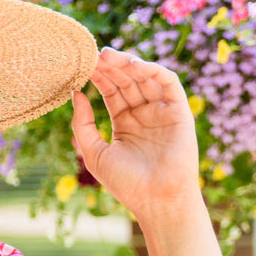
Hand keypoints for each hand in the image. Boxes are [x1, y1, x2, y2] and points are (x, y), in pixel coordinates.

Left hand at [70, 46, 201, 222]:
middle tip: (94, 54)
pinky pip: (168, 83)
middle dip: (111, 66)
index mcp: (124, 122)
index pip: (111, 90)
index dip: (98, 76)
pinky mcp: (180, 111)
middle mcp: (144, 113)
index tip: (82, 64)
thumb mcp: (95, 153)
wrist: (157, 201)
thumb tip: (75, 94)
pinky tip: (134, 66)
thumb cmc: (126, 184)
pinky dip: (153, 70)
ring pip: (145, 77)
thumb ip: (83, 125)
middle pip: (126, 80)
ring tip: (109, 56)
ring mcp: (162, 110)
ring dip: (128, 64)